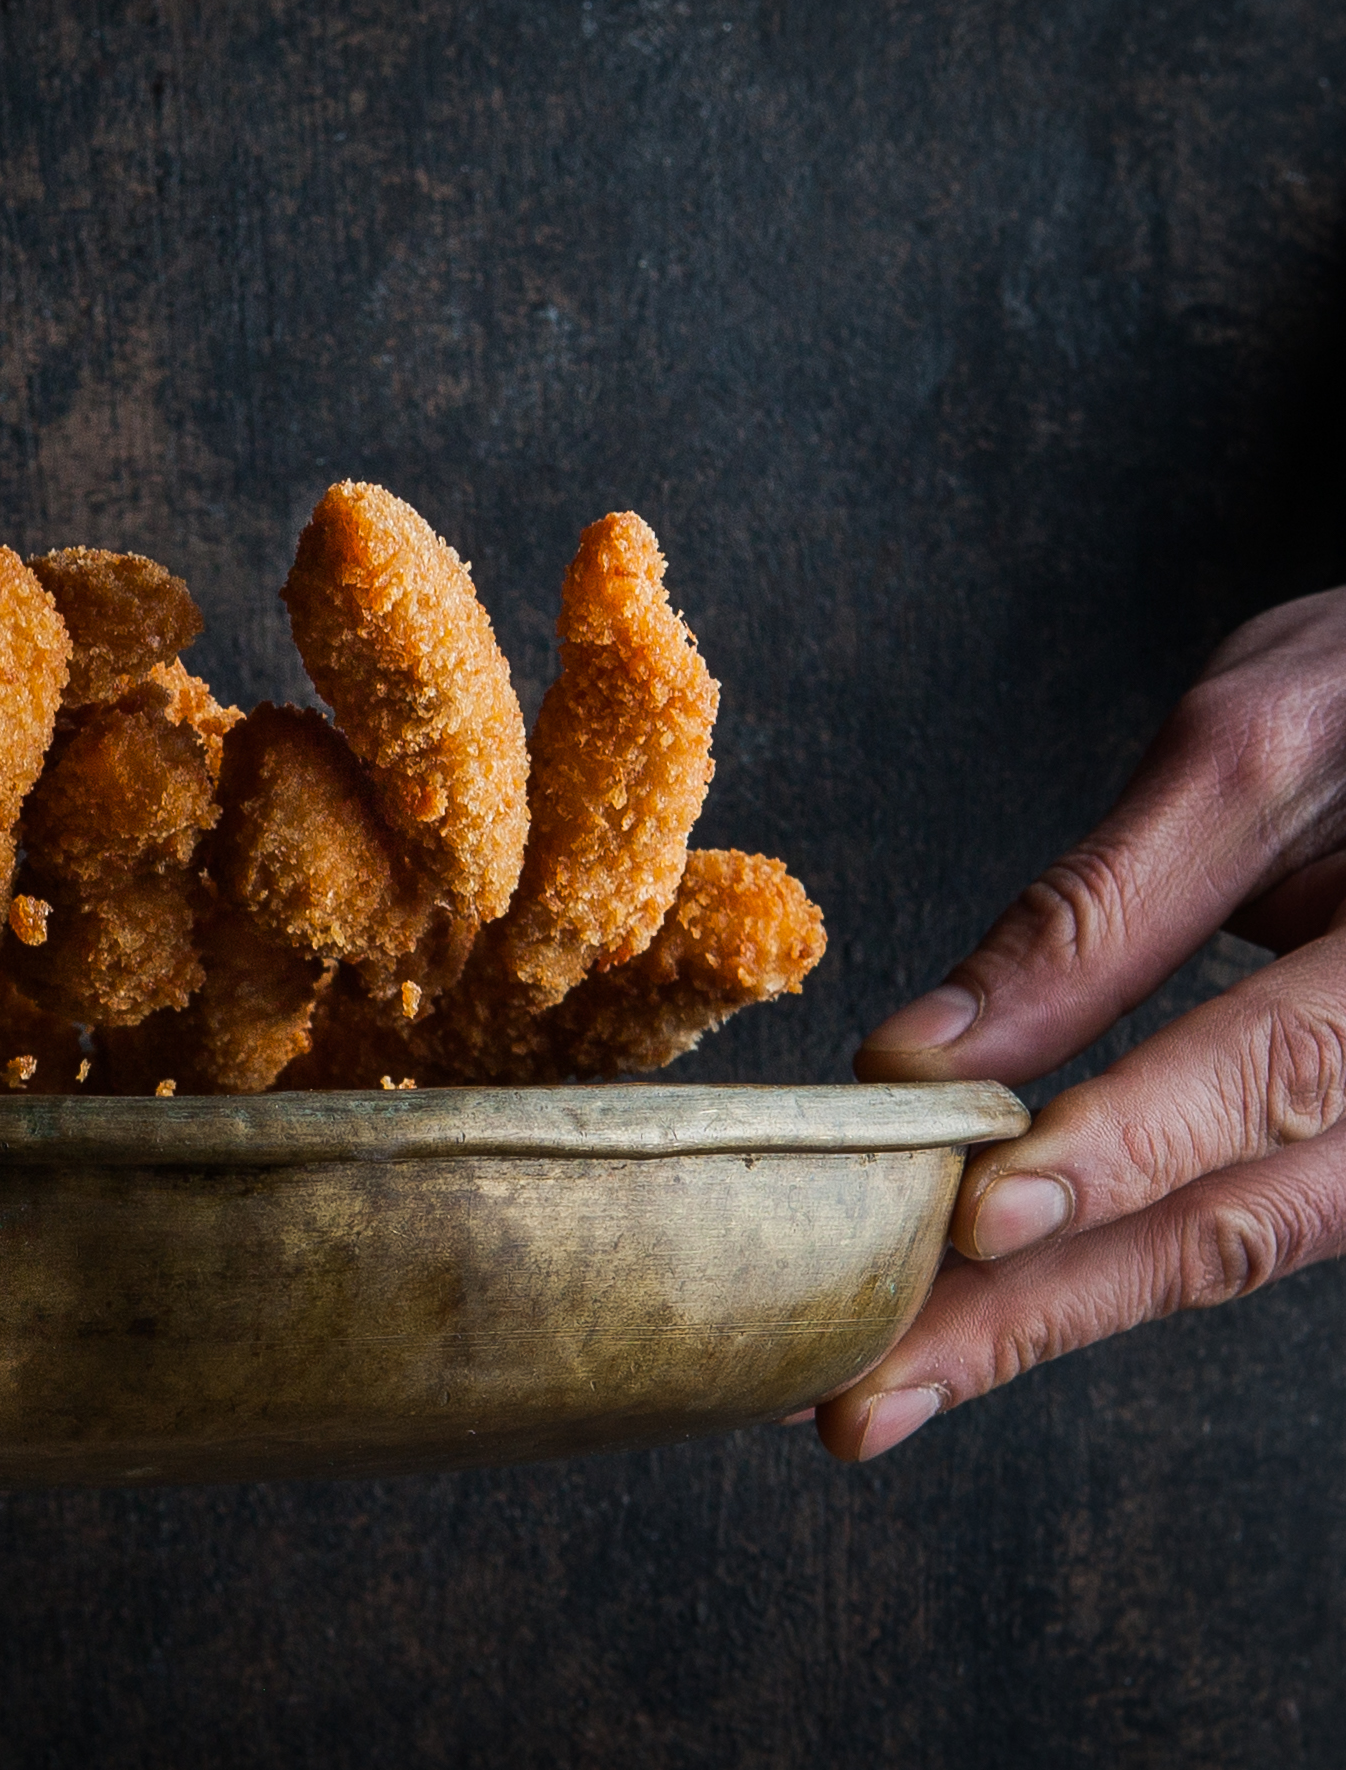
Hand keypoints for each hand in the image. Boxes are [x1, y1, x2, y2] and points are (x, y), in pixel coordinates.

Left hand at [826, 584, 1345, 1460]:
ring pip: (1234, 1249)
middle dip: (1039, 1313)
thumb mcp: (1261, 744)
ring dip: (1050, 1323)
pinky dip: (1102, 1270)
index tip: (982, 1212)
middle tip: (864, 1396)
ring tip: (886, 1386)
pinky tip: (978, 1311)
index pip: (1276, 1068)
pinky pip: (1240, 1223)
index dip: (1126, 1145)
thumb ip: (1106, 906)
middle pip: (1241, 1222)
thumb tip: (923, 1054)